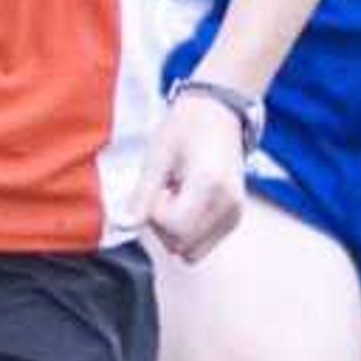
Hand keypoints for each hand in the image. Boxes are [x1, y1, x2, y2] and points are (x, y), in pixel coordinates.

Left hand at [132, 85, 248, 262]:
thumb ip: (142, 196)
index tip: (159, 185)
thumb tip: (125, 226)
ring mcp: (235, 213)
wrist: (220, 111)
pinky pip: (203, 243)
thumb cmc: (186, 127)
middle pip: (181, 243)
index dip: (155, 211)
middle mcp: (229, 205)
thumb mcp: (157, 156)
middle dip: (164, 224)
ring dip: (176, 230)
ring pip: (191, 249)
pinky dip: (189, 230)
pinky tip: (189, 201)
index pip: (172, 226)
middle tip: (167, 189)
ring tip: (179, 195)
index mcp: (210, 185)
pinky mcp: (235, 217)